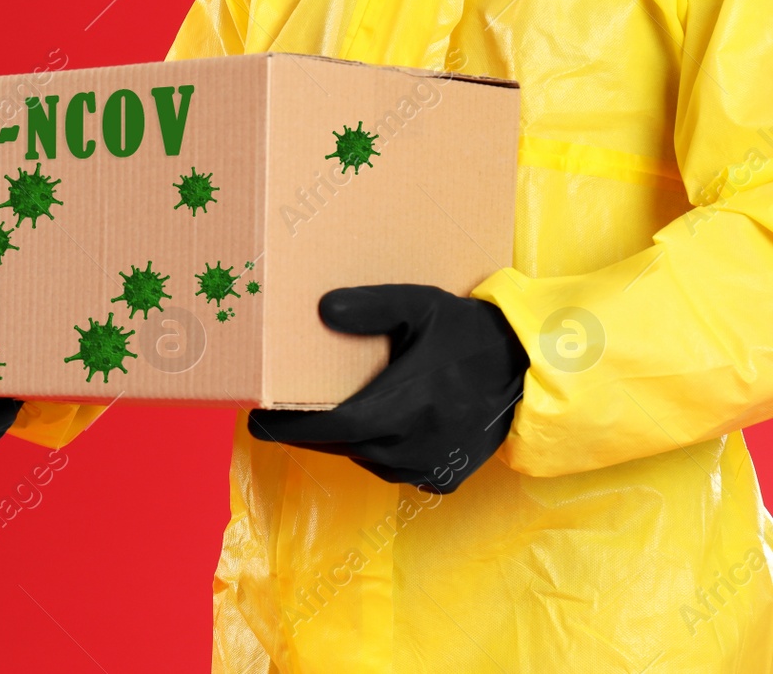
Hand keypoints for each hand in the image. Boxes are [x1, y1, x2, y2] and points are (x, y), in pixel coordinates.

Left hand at [247, 285, 527, 492]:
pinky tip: (372, 426)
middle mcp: (413, 445)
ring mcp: (428, 467)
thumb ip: (372, 305)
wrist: (528, 370)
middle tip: (275, 412)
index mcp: (405, 405)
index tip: (256, 418)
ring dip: (341, 439)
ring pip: (363, 458)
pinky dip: (374, 450)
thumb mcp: (420, 305)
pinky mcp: (442, 478)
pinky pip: (391, 468)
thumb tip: (322, 309)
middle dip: (305, 430)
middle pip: (340, 444)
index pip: (331, 427)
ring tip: (321, 413)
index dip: (289, 427)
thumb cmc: (467, 334)